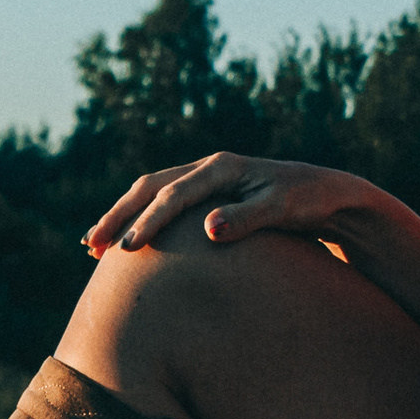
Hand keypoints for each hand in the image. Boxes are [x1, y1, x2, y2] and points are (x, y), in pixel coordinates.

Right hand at [84, 152, 380, 258]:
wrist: (326, 193)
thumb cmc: (307, 202)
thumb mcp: (282, 209)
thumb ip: (247, 218)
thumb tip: (209, 229)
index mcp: (221, 169)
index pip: (173, 195)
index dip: (149, 222)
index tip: (128, 249)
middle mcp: (208, 168)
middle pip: (150, 188)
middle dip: (119, 216)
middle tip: (93, 246)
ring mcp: (205, 180)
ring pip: (151, 193)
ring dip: (122, 216)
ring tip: (94, 246)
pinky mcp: (207, 194)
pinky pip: (164, 202)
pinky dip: (140, 218)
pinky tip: (125, 242)